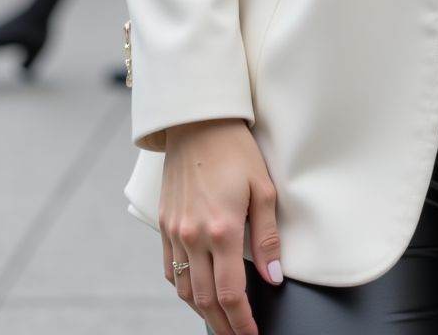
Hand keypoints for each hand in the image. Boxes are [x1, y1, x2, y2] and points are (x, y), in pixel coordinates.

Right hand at [160, 118, 283, 334]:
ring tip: (220, 321)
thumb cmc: (235, 150)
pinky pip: (169, 269)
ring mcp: (174, 232)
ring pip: (185, 290)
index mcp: (222, 230)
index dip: (243, 322)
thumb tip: (274, 277)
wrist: (196, 122)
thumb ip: (267, 236)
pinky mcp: (163, 223)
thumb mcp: (263, 188)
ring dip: (202, 311)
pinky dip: (183, 289)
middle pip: (206, 299)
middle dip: (224, 325)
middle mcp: (193, 236)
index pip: (232, 293)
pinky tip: (196, 292)